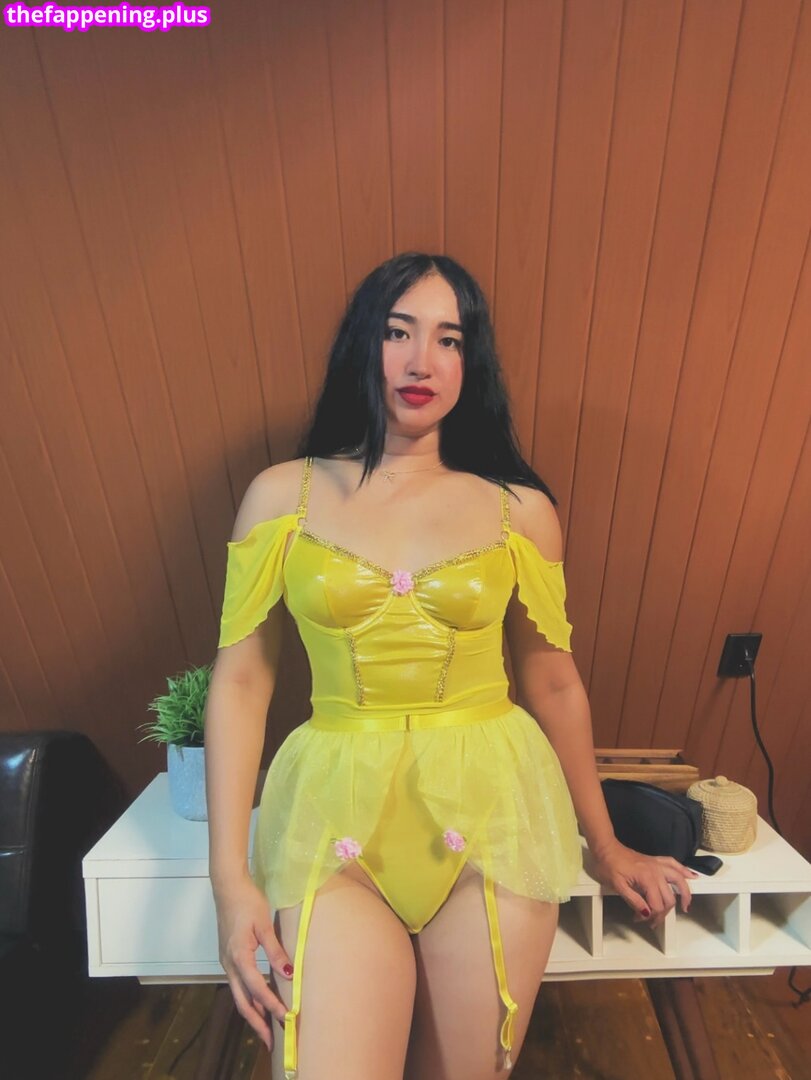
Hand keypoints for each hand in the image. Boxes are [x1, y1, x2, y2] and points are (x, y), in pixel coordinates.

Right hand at [213, 873, 293, 1052]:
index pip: (257, 989)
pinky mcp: (227, 957)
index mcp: (239, 957)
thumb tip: (288, 973)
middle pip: (242, 1002)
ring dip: (251, 1012)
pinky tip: (257, 1002)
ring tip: (266, 1027)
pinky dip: (247, 998)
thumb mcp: (264, 924)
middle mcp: (229, 964)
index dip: (272, 1005)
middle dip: (257, 1023)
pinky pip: (237, 985)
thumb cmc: (247, 902)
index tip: (286, 1018)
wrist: (227, 886)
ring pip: (238, 996)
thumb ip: (275, 950)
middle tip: (270, 1041)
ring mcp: (226, 961)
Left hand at [590, 839, 698, 929]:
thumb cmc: (608, 865)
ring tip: (686, 906)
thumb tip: (646, 913)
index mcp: (647, 879)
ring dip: (685, 894)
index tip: (639, 919)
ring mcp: (657, 865)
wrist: (605, 848)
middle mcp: (656, 871)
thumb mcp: (617, 886)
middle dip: (663, 913)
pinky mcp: (655, 861)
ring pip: (678, 880)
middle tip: (653, 921)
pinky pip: (674, 864)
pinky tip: (691, 876)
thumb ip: (634, 900)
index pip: (656, 905)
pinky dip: (684, 870)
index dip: (649, 916)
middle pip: (668, 898)